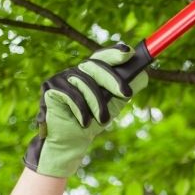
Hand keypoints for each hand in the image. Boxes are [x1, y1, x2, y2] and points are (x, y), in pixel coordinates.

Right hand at [23, 44, 147, 177]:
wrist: (71, 142)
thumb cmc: (92, 121)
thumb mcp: (113, 104)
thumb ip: (126, 89)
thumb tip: (144, 75)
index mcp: (90, 72)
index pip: (103, 57)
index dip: (114, 52)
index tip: (129, 52)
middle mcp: (75, 71)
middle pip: (95, 65)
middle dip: (112, 80)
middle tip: (126, 94)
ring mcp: (61, 78)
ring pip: (84, 82)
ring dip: (97, 104)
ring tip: (102, 120)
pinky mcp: (50, 88)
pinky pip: (70, 94)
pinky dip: (80, 110)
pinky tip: (83, 122)